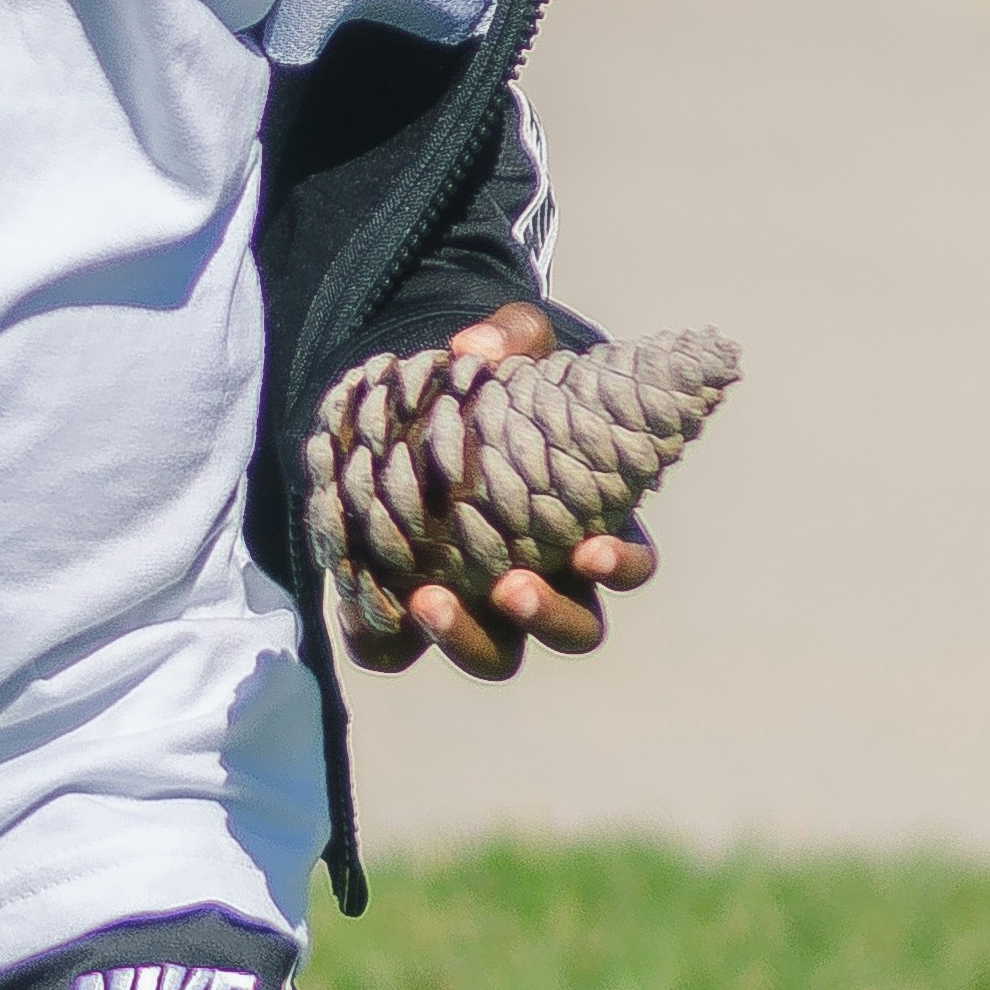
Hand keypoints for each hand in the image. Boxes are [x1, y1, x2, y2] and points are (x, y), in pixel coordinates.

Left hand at [399, 302, 655, 677]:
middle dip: (547, 617)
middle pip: (574, 629)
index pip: (629, 564)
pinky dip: (382, 639)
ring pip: (496, 654)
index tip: (593, 550)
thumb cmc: (494, 388)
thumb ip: (510, 336)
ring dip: (468, 640)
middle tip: (510, 586)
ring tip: (428, 601)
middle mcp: (545, 578)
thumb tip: (472, 346)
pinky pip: (398, 649)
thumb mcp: (515, 347)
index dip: (620, 566)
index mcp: (587, 524)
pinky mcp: (410, 614)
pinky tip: (360, 607)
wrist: (419, 411)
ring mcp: (480, 604)